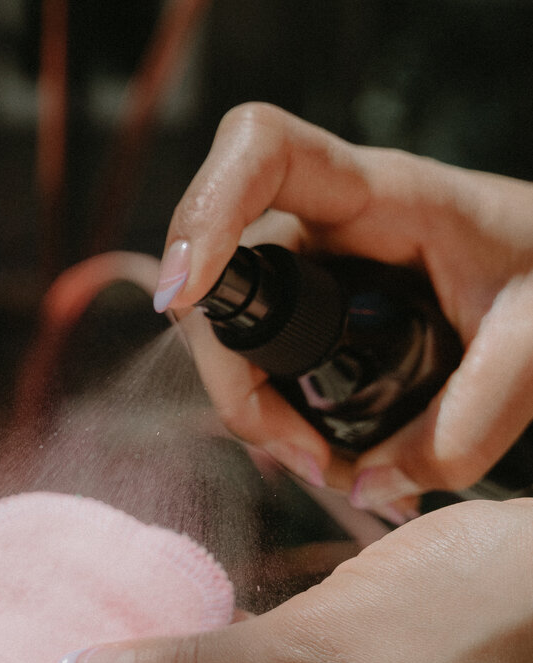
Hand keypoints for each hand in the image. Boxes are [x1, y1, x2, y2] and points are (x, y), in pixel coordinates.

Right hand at [154, 103, 532, 511]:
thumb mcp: (531, 350)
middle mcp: (326, 220)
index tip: (187, 293)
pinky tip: (316, 444)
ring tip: (322, 462)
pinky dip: (268, 405)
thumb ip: (461, 429)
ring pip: (229, 324)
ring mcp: (310, 259)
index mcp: (381, 193)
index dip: (204, 211)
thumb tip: (368, 487)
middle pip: (221, 277)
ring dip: (250, 403)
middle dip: (235, 377)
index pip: (261, 153)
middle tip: (304, 454)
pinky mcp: (311, 298)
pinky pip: (256, 347)